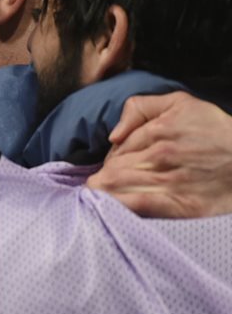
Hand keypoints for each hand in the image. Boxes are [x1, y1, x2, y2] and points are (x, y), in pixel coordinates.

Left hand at [88, 92, 231, 217]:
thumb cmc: (216, 129)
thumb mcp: (181, 103)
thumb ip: (141, 107)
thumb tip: (113, 134)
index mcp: (158, 131)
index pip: (116, 149)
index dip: (109, 160)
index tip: (110, 168)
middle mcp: (160, 155)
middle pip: (113, 170)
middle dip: (101, 179)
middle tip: (98, 186)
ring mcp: (170, 181)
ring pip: (119, 187)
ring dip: (103, 193)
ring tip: (97, 198)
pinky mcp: (180, 204)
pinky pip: (137, 205)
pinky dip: (118, 206)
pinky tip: (108, 209)